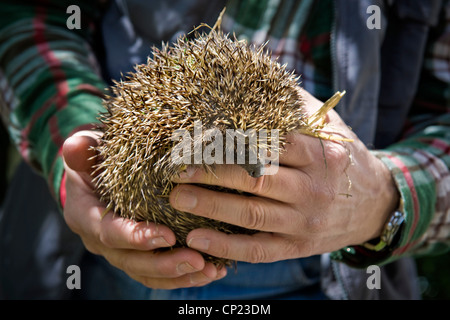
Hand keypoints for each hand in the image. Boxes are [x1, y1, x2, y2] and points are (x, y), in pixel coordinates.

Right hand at [62, 130, 226, 288]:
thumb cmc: (97, 159)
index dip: (137, 238)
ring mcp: (121, 251)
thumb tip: (74, 147)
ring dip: (180, 275)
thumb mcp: (87, 151)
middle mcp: (101, 241)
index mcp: (86, 216)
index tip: (168, 236)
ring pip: (148, 273)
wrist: (98, 175)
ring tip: (210, 270)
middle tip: (198, 260)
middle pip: (132, 262)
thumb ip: (81, 150)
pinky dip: (184, 274)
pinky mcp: (139, 255)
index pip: (110, 233)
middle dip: (165, 264)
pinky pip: (160, 273)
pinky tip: (212, 269)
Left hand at [169, 90, 398, 262]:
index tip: (199, 137)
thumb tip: (257, 79)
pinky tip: (197, 239)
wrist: (374, 205)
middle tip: (177, 169)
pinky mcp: (298, 247)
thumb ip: (296, 107)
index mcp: (320, 155)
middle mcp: (314, 189)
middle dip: (213, 174)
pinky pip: (259, 250)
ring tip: (177, 199)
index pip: (272, 144)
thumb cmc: (341, 160)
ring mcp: (305, 222)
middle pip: (257, 179)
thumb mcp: (331, 128)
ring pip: (253, 215)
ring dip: (212, 207)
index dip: (232, 140)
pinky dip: (227, 247)